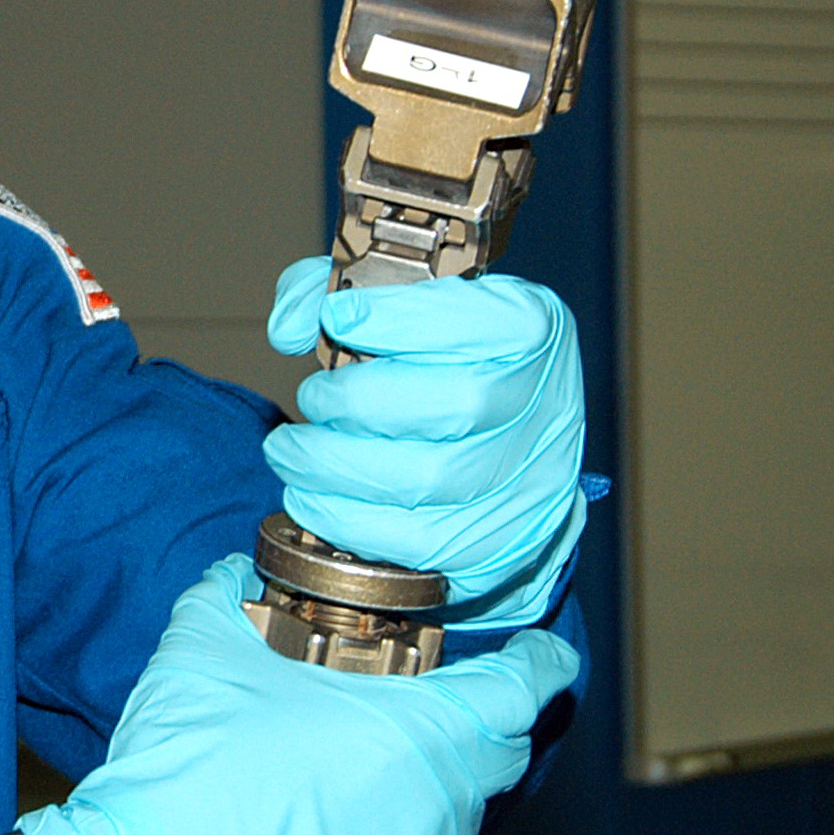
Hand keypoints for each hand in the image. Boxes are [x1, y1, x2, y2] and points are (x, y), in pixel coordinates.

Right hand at [19, 555, 577, 834]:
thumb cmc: (187, 769)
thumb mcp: (201, 650)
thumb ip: (232, 594)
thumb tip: (240, 571)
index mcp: (420, 733)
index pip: (522, 690)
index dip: (536, 663)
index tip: (538, 653)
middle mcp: (443, 812)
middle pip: (488, 759)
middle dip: (464, 729)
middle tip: (407, 712)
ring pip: (444, 823)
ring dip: (411, 797)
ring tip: (337, 787)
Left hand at [263, 256, 585, 626]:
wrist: (505, 452)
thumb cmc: (443, 367)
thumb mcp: (402, 303)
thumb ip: (333, 289)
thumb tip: (290, 324)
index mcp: (531, 330)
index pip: (485, 321)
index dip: (405, 319)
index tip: (339, 317)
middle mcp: (543, 407)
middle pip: (455, 406)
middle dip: (357, 401)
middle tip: (310, 399)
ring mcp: (529, 483)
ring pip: (428, 480)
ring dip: (335, 467)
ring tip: (291, 453)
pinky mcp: (498, 546)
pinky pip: (416, 542)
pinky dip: (346, 520)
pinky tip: (311, 498)